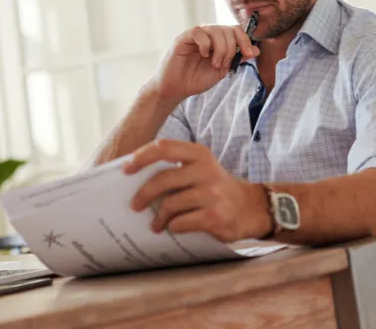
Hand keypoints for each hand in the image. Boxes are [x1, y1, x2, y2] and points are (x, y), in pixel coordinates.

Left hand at [123, 140, 270, 241]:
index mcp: (198, 153)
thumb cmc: (214, 187)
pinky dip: (173, 227)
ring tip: (156, 223)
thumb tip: (133, 175)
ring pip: (170, 204)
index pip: (163, 147)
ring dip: (158, 217)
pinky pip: (181, 222)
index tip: (125, 170)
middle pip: (162, 179)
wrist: (250, 208)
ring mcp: (212, 193)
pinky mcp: (215, 216)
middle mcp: (206, 169)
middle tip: (134, 205)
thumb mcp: (199, 168)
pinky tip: (173, 228)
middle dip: (143, 194)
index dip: (141, 157)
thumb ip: (175, 167)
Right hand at [151, 25, 259, 101]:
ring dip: (220, 48)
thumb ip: (237, 58)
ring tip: (215, 63)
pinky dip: (206, 44)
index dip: (245, 40)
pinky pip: (198, 32)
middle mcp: (207, 35)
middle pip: (227, 29)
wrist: (177, 89)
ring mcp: (195, 36)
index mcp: (217, 41)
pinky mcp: (183, 38)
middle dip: (232, 47)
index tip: (249, 54)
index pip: (235, 30)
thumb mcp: (222, 70)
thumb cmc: (196, 79)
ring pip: (215, 30)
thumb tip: (256, 50)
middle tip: (224, 64)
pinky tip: (203, 55)